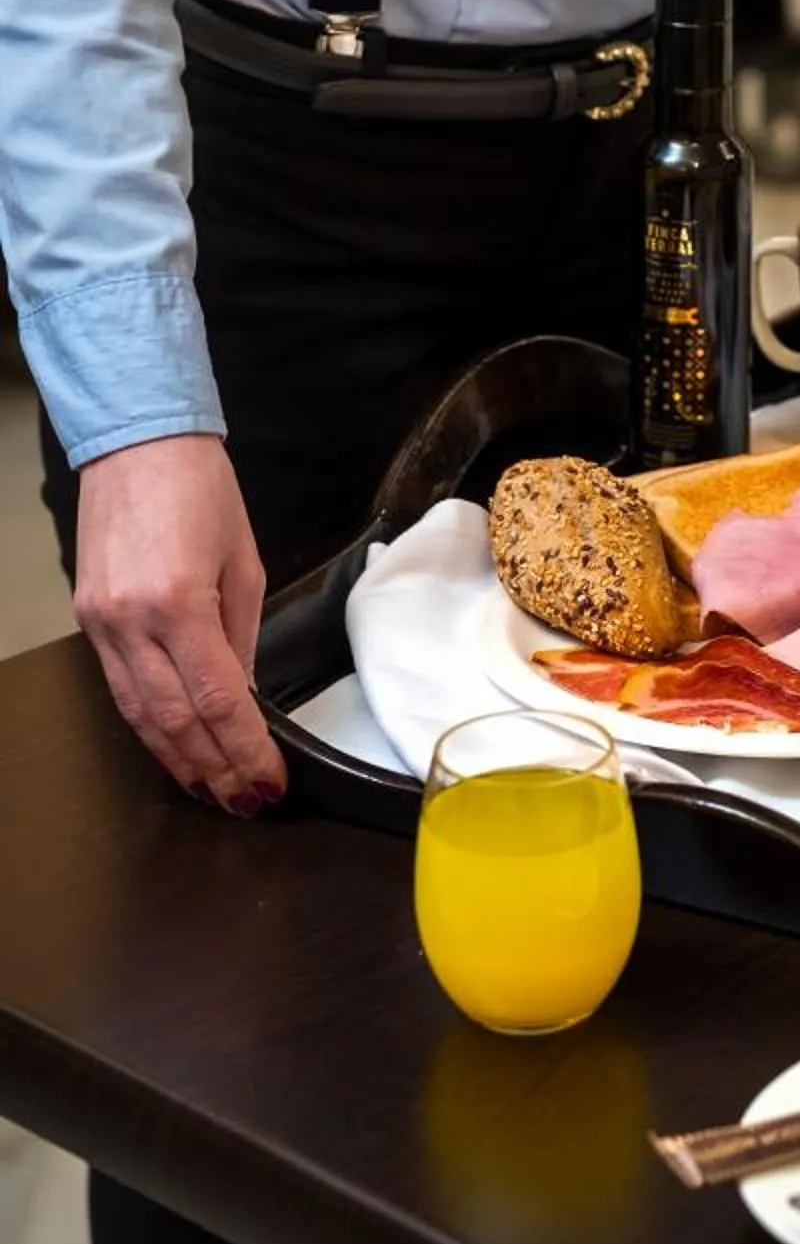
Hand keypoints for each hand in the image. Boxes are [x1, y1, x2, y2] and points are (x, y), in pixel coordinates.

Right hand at [74, 434, 284, 811]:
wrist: (138, 442)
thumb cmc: (200, 487)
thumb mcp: (244, 558)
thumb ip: (241, 632)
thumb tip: (245, 692)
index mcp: (179, 601)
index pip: (218, 700)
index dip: (245, 749)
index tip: (268, 780)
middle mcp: (132, 621)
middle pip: (175, 720)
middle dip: (214, 768)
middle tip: (244, 801)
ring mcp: (102, 623)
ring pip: (140, 714)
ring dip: (178, 759)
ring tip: (211, 789)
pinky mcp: (87, 619)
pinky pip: (120, 688)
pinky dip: (148, 724)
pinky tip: (172, 747)